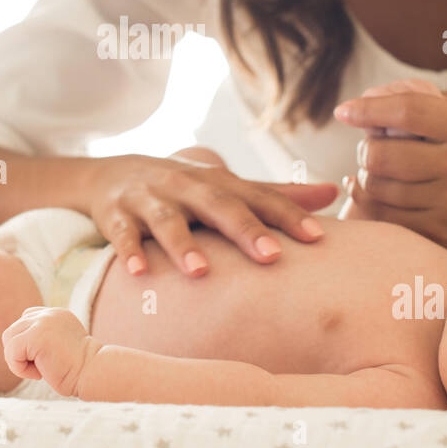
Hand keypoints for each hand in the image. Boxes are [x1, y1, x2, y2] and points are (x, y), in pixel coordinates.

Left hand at [2, 307, 99, 398]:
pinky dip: (19, 368)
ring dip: (18, 361)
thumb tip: (16, 345)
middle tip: (41, 368)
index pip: (26, 319)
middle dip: (20, 353)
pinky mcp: (36, 335)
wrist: (94, 373)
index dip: (26, 342)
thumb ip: (43, 338)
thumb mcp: (61, 347)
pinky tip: (39, 374)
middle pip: (13, 330)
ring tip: (39, 371)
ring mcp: (42, 321)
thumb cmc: (80, 370)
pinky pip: (11, 352)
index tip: (45, 360)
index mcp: (56, 314)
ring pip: (9, 339)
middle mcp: (48, 313)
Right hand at [83, 154, 336, 277]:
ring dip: (183, 244)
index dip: (288, 216)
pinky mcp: (116, 214)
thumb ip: (276, 195)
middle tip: (271, 256)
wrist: (111, 174)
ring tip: (201, 271)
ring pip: (167, 220)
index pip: (258, 198)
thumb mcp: (226, 188)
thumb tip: (334, 192)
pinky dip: (128, 251)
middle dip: (244, 229)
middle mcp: (185, 186)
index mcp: (218, 183)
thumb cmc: (183, 188)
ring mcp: (149, 199)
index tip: (317, 238)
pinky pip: (121, 234)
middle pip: (218, 205)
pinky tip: (138, 273)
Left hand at [332, 79, 446, 255]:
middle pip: (381, 154)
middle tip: (370, 150)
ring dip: (366, 178)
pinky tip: (374, 195)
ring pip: (375, 187)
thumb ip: (416, 100)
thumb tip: (366, 98)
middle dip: (365, 150)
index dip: (367, 108)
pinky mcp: (440, 235)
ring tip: (381, 174)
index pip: (407, 110)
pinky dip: (368, 203)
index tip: (343, 111)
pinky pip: (381, 217)